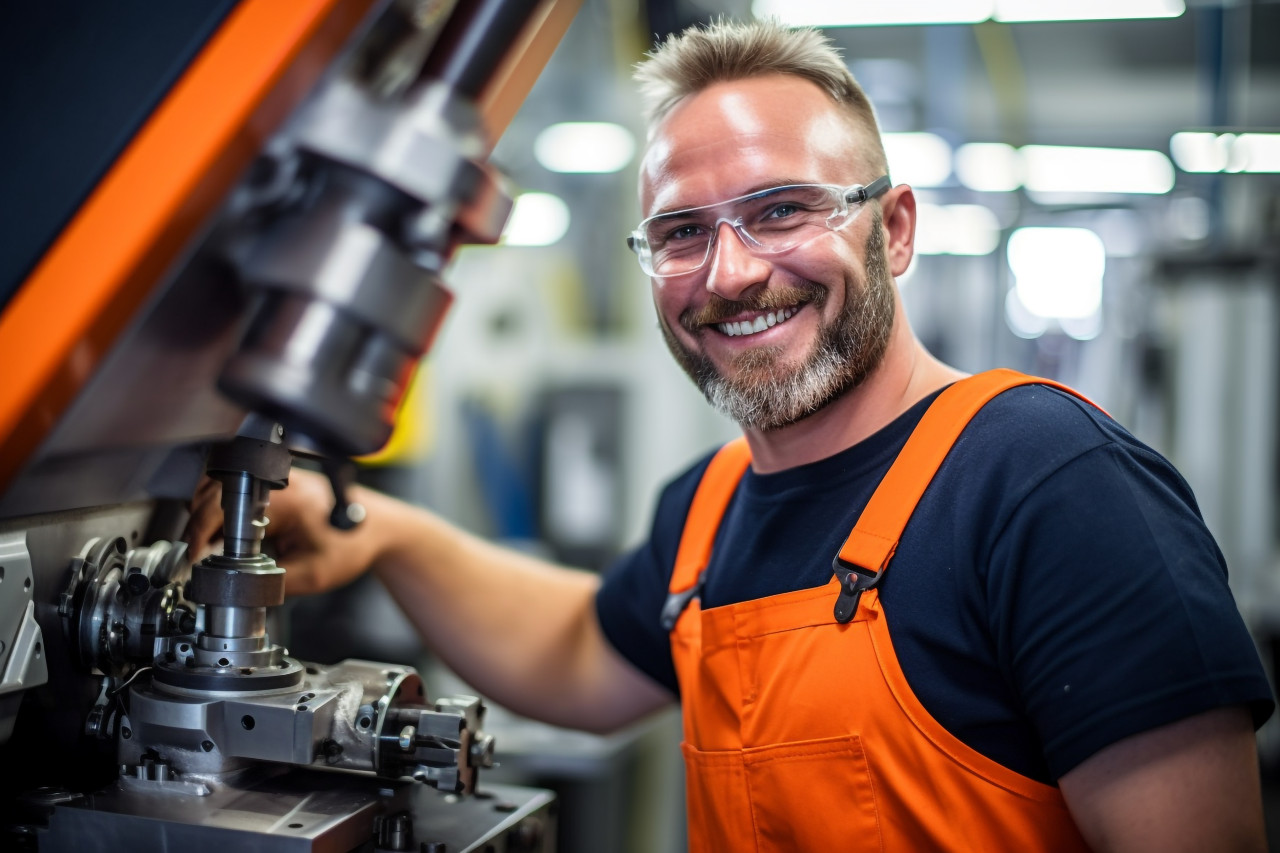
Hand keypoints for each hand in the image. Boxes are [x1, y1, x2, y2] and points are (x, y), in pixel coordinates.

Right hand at [183, 467, 382, 595]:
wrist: (378, 527)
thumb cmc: (354, 544)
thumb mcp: (313, 575)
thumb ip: (271, 584)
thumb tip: (236, 588)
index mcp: (285, 499)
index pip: (224, 507)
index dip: (201, 531)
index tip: (193, 552)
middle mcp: (278, 481)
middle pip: (214, 491)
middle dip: (199, 522)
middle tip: (200, 551)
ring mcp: (277, 476)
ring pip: (221, 485)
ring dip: (209, 512)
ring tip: (214, 541)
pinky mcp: (277, 480)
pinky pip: (237, 488)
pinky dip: (225, 508)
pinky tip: (232, 531)